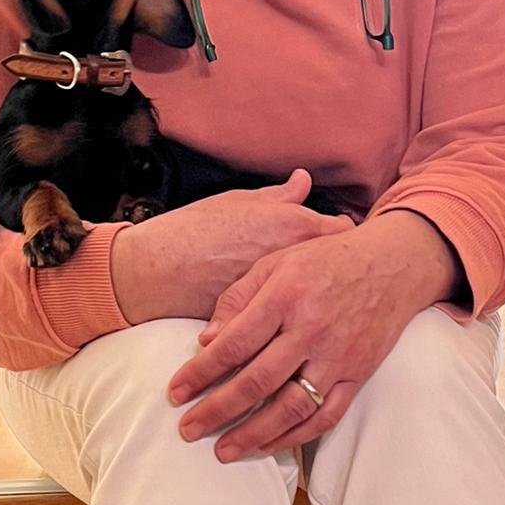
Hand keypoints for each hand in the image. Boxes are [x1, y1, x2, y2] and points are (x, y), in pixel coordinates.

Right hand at [110, 168, 355, 323]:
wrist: (159, 272)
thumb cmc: (197, 229)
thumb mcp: (240, 201)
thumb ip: (280, 196)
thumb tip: (303, 181)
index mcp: (296, 227)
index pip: (345, 232)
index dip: (342, 234)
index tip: (337, 237)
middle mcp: (300, 264)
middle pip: (339, 268)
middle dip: (335, 270)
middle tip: (327, 269)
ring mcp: (288, 296)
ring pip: (319, 298)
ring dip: (317, 297)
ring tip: (312, 296)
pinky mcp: (270, 323)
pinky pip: (294, 320)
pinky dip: (294, 317)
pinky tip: (286, 314)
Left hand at [166, 211, 460, 461]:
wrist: (393, 264)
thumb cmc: (327, 259)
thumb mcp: (277, 261)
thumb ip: (238, 297)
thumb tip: (206, 340)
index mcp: (285, 296)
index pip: (233, 343)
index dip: (200, 372)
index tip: (175, 393)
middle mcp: (310, 329)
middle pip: (256, 381)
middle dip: (217, 410)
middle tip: (188, 430)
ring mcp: (337, 356)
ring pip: (290, 406)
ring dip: (253, 434)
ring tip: (222, 451)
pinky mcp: (357, 374)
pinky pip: (325, 415)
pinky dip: (295, 436)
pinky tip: (269, 446)